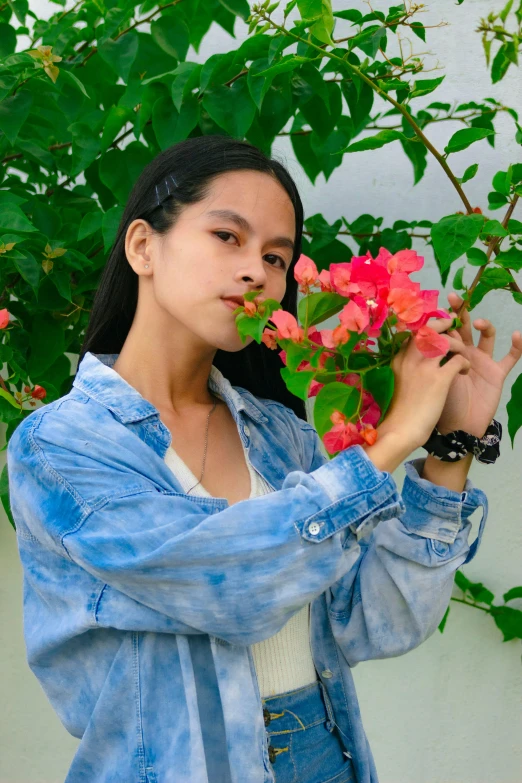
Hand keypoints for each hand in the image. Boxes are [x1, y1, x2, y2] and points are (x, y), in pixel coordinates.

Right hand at [379, 318, 472, 449]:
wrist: (401, 430)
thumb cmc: (399, 410)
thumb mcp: (396, 381)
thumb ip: (405, 366)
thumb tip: (416, 358)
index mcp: (399, 359)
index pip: (414, 333)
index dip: (428, 327)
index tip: (437, 329)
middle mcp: (410, 358)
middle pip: (429, 329)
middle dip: (443, 324)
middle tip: (453, 325)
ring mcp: (425, 367)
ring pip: (446, 341)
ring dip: (458, 346)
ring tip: (461, 356)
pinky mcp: (439, 380)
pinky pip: (458, 360)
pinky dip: (464, 363)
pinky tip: (464, 372)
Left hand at [435, 291, 521, 437]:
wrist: (456, 428)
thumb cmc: (439, 404)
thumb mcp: (433, 377)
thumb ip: (431, 357)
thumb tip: (421, 335)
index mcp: (446, 354)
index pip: (444, 330)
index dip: (441, 317)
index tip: (435, 305)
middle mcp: (465, 352)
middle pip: (463, 327)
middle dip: (459, 312)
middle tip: (454, 297)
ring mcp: (482, 361)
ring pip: (487, 336)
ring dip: (485, 326)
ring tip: (479, 323)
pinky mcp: (497, 373)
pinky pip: (511, 357)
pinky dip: (518, 346)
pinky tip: (517, 335)